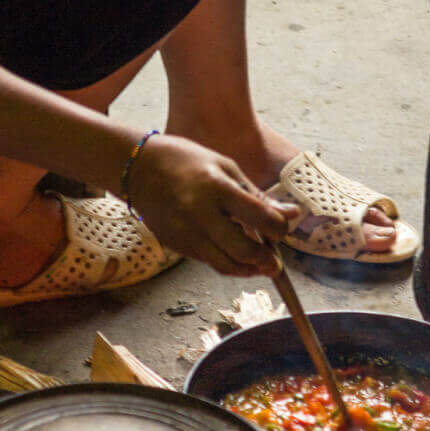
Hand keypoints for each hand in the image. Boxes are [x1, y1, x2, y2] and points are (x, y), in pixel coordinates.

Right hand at [123, 133, 301, 275]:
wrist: (138, 169)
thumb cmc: (186, 161)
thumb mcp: (226, 168)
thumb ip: (258, 196)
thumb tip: (292, 215)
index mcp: (217, 188)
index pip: (260, 217)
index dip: (280, 228)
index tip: (284, 226)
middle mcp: (200, 214)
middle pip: (244, 251)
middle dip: (266, 260)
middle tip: (275, 260)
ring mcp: (186, 233)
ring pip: (225, 265)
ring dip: (248, 268)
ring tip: (259, 262)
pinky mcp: (177, 245)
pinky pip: (209, 262)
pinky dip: (227, 262)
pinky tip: (235, 253)